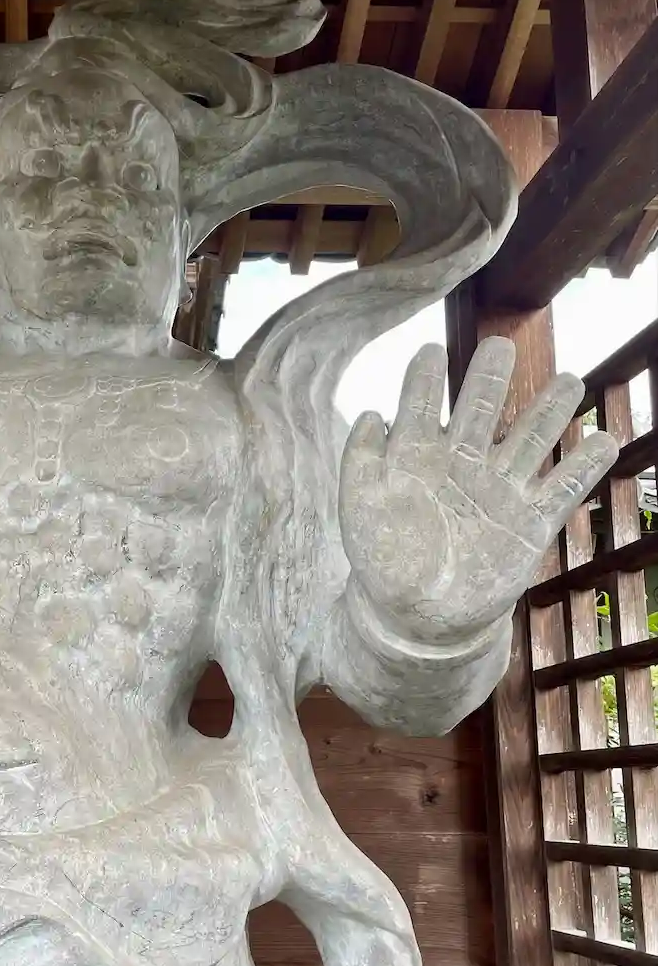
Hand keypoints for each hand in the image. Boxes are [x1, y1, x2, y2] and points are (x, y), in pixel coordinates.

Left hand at [340, 337, 617, 644]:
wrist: (419, 618)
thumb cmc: (384, 560)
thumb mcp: (360, 509)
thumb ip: (361, 461)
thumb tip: (372, 414)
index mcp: (419, 457)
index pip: (421, 407)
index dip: (424, 380)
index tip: (429, 352)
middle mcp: (463, 464)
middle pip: (481, 410)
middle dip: (490, 379)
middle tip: (499, 347)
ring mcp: (499, 491)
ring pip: (529, 441)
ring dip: (549, 412)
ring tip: (569, 382)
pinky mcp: (529, 524)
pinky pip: (562, 491)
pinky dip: (583, 469)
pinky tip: (603, 442)